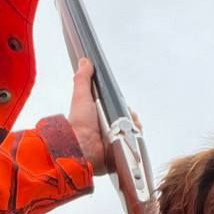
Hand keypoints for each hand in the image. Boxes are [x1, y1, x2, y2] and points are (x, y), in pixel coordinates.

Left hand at [67, 58, 141, 175]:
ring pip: (132, 130)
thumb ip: (83, 79)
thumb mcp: (81, 96)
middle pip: (127, 118)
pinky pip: (133, 144)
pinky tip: (129, 137)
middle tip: (122, 119)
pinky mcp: (119, 151)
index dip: (122, 106)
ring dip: (133, 128)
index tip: (123, 107)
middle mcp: (107, 128)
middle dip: (129, 117)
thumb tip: (85, 62)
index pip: (118, 107)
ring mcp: (114, 140)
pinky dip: (134, 139)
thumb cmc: (79, 125)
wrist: (81, 148)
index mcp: (99, 115)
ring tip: (124, 129)